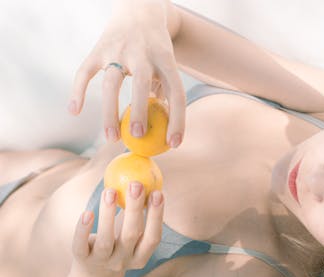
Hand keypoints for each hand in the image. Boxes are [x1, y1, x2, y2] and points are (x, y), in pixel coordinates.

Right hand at [68, 0, 185, 147]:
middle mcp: (142, 53)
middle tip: (137, 136)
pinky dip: (78, 91)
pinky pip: (85, 72)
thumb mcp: (168, 64)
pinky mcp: (98, 49)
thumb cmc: (157, 49)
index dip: (178, 119)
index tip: (174, 144)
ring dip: (110, 112)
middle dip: (139, 112)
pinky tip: (74, 111)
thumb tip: (164, 130)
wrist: (140, 11)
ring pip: (111, 83)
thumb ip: (165, 92)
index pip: (176, 92)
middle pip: (141, 85)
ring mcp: (118, 50)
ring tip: (111, 138)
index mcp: (165, 59)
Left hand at [71, 181, 163, 276]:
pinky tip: (87, 212)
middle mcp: (123, 261)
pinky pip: (81, 245)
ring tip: (110, 190)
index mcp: (140, 256)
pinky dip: (84, 230)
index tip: (158, 192)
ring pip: (106, 240)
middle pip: (131, 236)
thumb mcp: (131, 234)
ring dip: (108, 214)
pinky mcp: (82, 260)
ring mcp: (102, 262)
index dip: (156, 216)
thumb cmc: (118, 244)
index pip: (153, 238)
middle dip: (135, 209)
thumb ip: (139, 213)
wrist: (94, 276)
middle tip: (136, 184)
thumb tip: (147, 178)